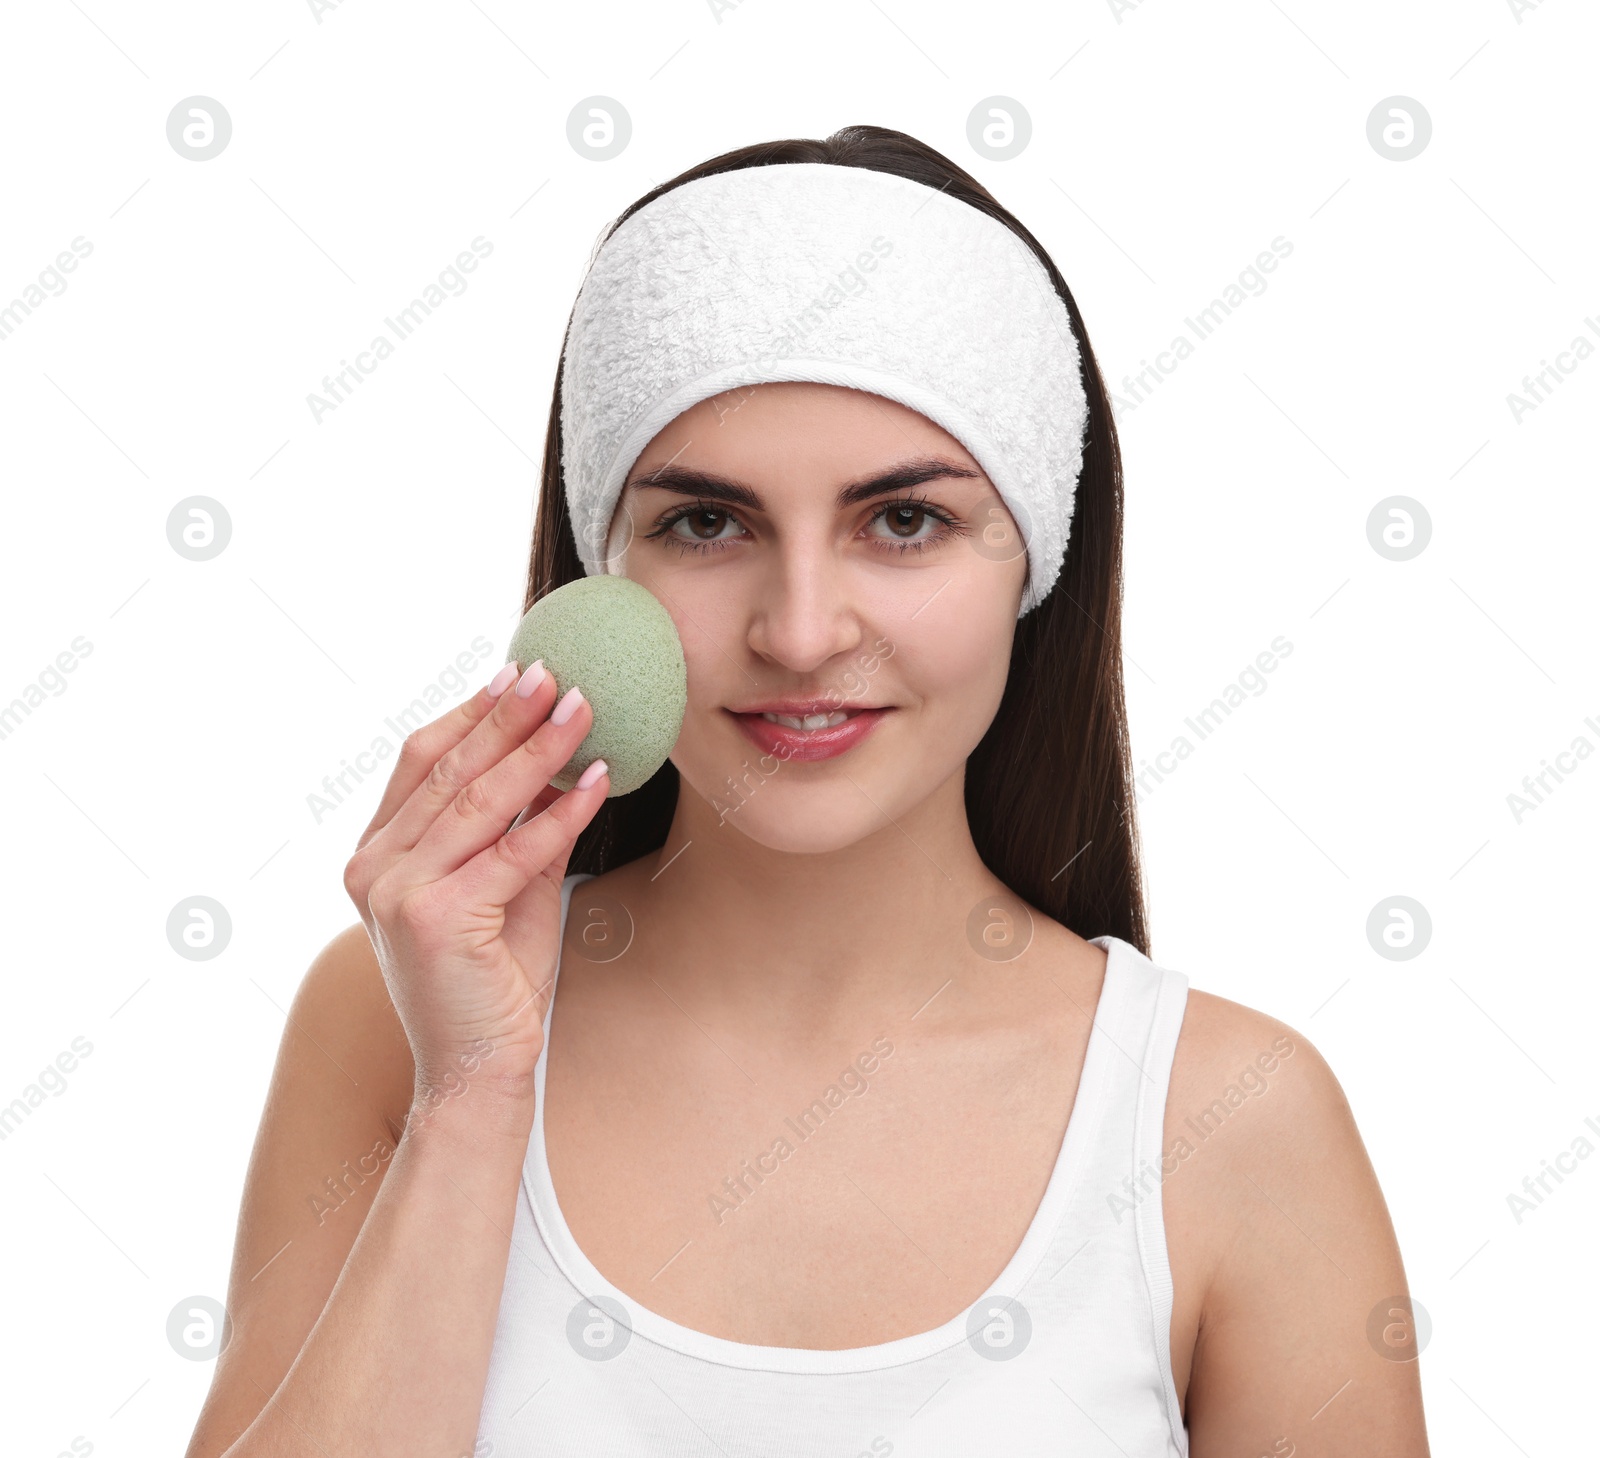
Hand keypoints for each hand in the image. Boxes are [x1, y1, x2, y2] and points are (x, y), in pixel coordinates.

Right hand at [342, 661, 608, 1111]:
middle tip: (555, 672)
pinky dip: (561, 813)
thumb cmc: (493, 984)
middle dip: (507, 716)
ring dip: (537, 749)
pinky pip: (512, 851)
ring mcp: (396, 893)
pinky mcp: (436, 919)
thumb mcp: (508, 890)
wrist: (477, 1072)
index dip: (470, 714)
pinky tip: (598, 781)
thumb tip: (563, 762)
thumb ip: (521, 830)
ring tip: (584, 709)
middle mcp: (373, 868)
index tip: (517, 672)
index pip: (420, 763)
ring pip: (478, 802)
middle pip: (448, 770)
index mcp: (376, 855)